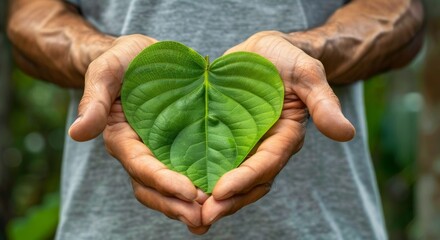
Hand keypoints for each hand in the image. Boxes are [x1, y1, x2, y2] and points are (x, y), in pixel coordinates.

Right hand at [68, 34, 210, 233]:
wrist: (142, 56)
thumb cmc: (123, 60)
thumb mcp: (106, 71)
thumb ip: (94, 100)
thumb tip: (76, 133)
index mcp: (121, 138)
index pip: (140, 165)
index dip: (162, 181)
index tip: (188, 192)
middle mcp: (139, 151)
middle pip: (152, 187)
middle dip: (175, 204)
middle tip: (202, 218)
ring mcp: (159, 151)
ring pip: (168, 188)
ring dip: (187, 206)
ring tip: (211, 217)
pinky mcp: (178, 146)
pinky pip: (186, 172)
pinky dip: (198, 189)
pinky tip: (220, 199)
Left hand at [200, 31, 355, 226]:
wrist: (262, 53)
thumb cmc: (285, 59)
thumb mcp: (306, 73)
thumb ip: (323, 102)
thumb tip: (346, 133)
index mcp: (284, 136)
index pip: (267, 163)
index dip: (246, 178)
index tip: (221, 191)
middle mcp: (265, 147)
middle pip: (249, 182)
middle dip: (228, 201)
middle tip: (203, 216)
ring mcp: (244, 146)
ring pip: (231, 179)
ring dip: (213, 199)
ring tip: (189, 213)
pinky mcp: (225, 139)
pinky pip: (214, 162)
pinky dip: (201, 178)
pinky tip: (181, 189)